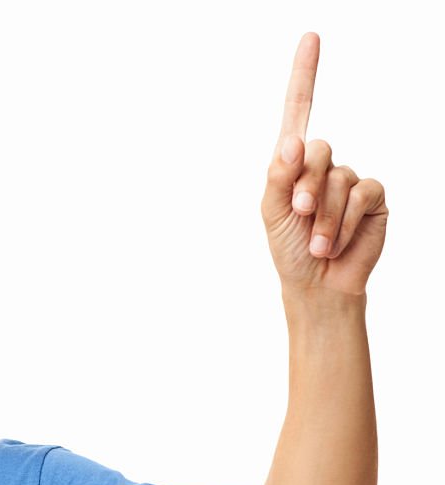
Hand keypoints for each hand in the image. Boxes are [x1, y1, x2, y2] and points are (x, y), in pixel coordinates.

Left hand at [261, 33, 387, 296]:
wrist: (316, 284)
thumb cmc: (288, 249)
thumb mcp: (271, 213)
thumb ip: (278, 177)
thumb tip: (292, 143)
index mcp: (293, 164)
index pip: (300, 111)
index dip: (305, 75)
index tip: (310, 38)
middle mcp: (324, 165)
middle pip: (318, 149)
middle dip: (304, 186)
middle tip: (298, 213)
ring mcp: (350, 179)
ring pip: (338, 178)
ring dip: (322, 216)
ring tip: (316, 242)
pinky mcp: (373, 197)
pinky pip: (361, 193)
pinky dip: (343, 221)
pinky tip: (334, 242)